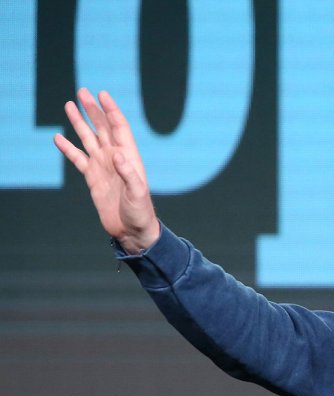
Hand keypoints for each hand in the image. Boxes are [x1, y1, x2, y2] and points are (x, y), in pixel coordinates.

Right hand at [54, 88, 159, 252]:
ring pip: (88, 139)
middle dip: (92, 110)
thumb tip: (117, 154)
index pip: (119, 127)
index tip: (102, 94)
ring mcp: (103, 166)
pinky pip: (78, 158)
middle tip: (81, 92)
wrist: (132, 230)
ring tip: (69, 105)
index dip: (111, 110)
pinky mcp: (92, 177)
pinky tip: (58, 137)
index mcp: (129, 156)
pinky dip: (68, 148)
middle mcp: (115, 157)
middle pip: (102, 128)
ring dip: (79, 122)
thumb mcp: (138, 192)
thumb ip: (128, 173)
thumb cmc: (140, 211)